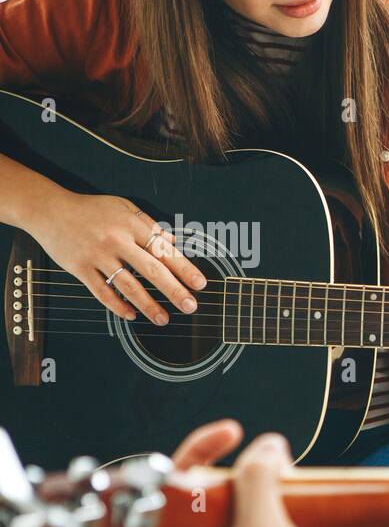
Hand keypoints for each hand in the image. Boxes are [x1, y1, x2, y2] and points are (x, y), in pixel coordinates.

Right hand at [27, 190, 206, 325]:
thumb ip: (149, 224)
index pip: (164, 250)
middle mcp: (116, 240)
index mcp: (131, 225)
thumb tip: (173, 241)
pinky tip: (132, 315)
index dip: (185, 269)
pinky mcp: (80, 268)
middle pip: (151, 270)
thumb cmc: (91, 209)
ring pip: (128, 285)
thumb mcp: (123, 207)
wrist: (49, 209)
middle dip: (174, 291)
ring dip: (149, 305)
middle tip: (190, 307)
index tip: (200, 284)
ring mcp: (97, 255)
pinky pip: (102, 292)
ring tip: (164, 319)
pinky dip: (117, 306)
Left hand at [174, 422, 355, 526]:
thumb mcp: (262, 526)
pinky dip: (289, 504)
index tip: (234, 432)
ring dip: (271, 484)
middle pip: (220, 486)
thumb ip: (257, 479)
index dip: (203, 448)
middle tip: (274, 460)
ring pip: (250, 501)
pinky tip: (306, 506)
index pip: (183, 480)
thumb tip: (266, 447)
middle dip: (247, 465)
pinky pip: (276, 518)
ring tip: (292, 481)